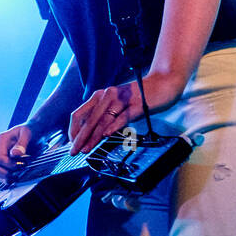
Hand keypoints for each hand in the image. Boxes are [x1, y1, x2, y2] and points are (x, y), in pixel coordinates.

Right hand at [0, 123, 38, 179]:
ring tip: (15, 178)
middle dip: (4, 173)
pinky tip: (13, 178)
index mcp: (0, 140)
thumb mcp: (28, 134)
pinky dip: (3, 177)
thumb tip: (15, 154)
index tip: (23, 164)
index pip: (0, 159)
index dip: (11, 165)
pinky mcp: (0, 160)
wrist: (35, 131)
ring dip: (2, 177)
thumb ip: (22, 143)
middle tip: (17, 174)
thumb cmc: (32, 131)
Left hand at [67, 72, 182, 153]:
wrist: (163, 84)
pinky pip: (123, 117)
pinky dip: (113, 126)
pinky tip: (105, 135)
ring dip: (93, 136)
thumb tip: (92, 135)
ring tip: (86, 149)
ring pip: (103, 120)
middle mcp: (107, 95)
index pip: (79, 114)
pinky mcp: (137, 105)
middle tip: (74, 151)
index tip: (72, 143)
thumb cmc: (140, 97)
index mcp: (100, 96)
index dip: (73, 130)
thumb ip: (105, 117)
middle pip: (89, 119)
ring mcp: (122, 99)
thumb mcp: (117, 105)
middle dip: (80, 137)